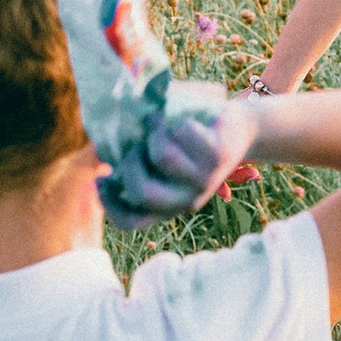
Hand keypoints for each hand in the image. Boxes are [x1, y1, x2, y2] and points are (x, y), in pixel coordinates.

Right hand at [100, 95, 259, 219]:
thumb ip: (135, 161)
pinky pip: (181, 133)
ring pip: (162, 155)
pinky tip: (183, 120)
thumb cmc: (189, 142)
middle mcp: (187, 201)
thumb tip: (105, 152)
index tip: (102, 177)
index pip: (130, 221)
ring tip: (160, 125)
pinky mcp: (218, 156)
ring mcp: (205, 181)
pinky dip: (175, 119)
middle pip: (141, 192)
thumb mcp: (159, 157)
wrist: (238, 129)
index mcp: (169, 206)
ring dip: (154, 132)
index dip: (108, 203)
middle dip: (129, 162)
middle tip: (136, 145)